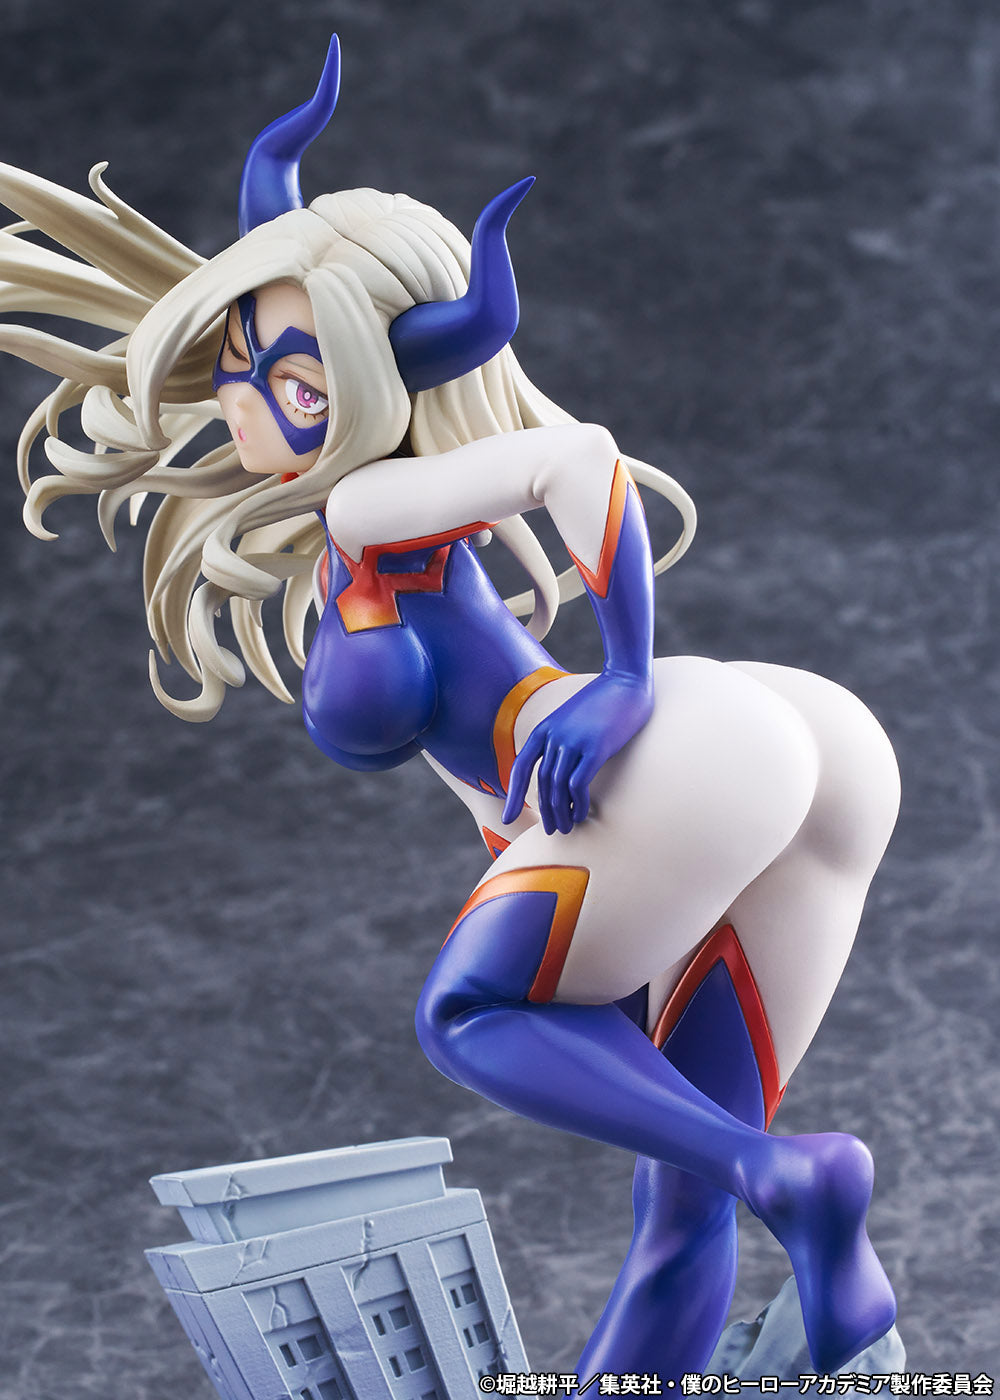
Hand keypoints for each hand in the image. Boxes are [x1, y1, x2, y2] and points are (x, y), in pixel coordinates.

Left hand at [502, 672, 652, 834]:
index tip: (508, 819)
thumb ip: (560, 739)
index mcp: (544, 729)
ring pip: (558, 787)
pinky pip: (579, 783)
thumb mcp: (570, 718)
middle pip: (542, 782)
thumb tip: (557, 771)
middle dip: (545, 810)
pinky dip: (579, 803)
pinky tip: (584, 814)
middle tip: (552, 830)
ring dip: (561, 812)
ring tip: (567, 827)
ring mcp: (573, 741)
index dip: (512, 796)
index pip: (520, 767)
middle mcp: (554, 736)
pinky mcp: (595, 747)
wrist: (625, 680)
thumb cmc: (602, 702)